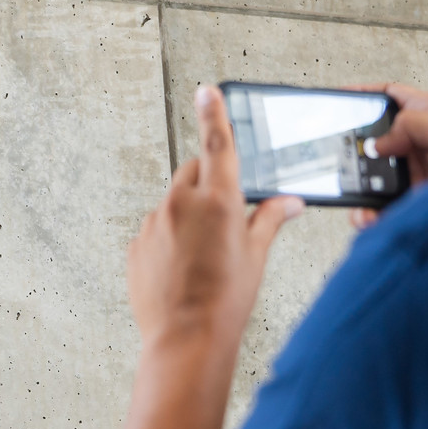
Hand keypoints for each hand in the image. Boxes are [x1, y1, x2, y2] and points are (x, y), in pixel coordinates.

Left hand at [127, 85, 302, 348]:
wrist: (186, 339)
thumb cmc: (227, 300)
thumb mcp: (257, 256)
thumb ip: (271, 219)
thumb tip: (291, 203)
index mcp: (219, 200)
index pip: (217, 142)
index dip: (213, 112)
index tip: (206, 90)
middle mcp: (182, 204)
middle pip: (194, 173)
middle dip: (209, 183)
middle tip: (225, 217)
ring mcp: (154, 223)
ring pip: (174, 204)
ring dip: (189, 216)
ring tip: (204, 256)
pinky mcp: (136, 245)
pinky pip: (155, 230)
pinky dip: (169, 240)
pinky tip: (184, 270)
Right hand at [347, 82, 427, 228]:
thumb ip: (416, 123)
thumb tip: (380, 138)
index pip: (392, 96)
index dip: (367, 93)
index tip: (342, 97)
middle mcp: (420, 142)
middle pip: (376, 135)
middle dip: (357, 145)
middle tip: (343, 153)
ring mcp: (414, 171)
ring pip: (372, 171)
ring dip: (359, 181)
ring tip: (355, 189)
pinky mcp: (410, 199)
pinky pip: (378, 202)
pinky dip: (368, 210)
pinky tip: (369, 214)